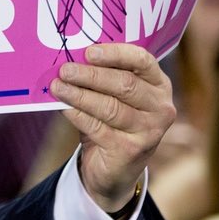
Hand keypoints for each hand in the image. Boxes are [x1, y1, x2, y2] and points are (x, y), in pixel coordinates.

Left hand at [50, 43, 174, 211]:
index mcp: (159, 84)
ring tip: (58, 87)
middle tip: (65, 70)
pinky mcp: (131, 150)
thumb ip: (102, 77)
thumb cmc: (113, 121)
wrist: (116, 168)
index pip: (142, 61)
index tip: (89, 52)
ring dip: (79, 95)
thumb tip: (70, 60)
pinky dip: (77, 115)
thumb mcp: (114, 96)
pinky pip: (98, 128)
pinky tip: (63, 107)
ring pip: (110, 107)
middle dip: (91, 75)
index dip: (115, 54)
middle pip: (124, 84)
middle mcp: (160, 107)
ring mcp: (149, 131)